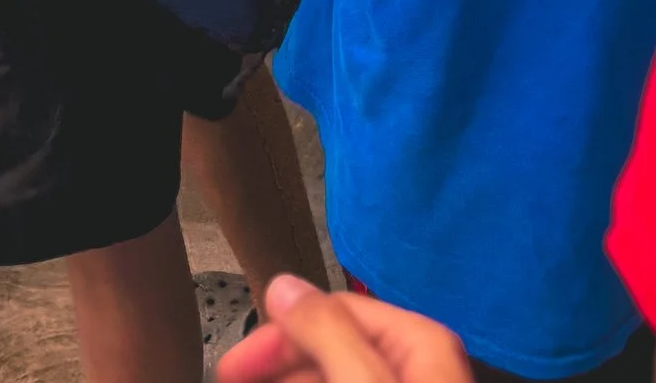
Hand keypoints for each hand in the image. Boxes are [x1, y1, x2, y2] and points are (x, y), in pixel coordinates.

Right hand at [219, 277, 469, 382]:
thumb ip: (327, 331)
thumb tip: (286, 283)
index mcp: (423, 344)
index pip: (336, 310)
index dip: (278, 330)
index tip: (235, 363)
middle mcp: (422, 366)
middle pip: (333, 348)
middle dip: (280, 360)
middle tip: (232, 377)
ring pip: (337, 376)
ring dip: (291, 379)